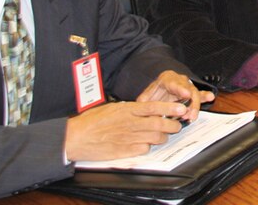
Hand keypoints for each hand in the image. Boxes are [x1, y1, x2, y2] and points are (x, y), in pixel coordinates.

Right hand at [64, 100, 184, 161]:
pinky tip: (147, 144)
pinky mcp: (124, 151)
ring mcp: (128, 138)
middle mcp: (130, 123)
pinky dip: (149, 146)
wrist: (76, 137)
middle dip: (173, 125)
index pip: (154, 107)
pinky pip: (144, 149)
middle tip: (177, 125)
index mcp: (127, 110)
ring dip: (163, 137)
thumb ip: (129, 108)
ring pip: (155, 137)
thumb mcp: (112, 108)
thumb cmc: (91, 121)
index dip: (170, 108)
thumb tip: (142, 107)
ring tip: (163, 135)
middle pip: (159, 124)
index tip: (181, 108)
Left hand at [136, 70, 214, 121]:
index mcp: (167, 79)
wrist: (159, 91)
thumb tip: (142, 108)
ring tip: (193, 116)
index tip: (186, 95)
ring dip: (195, 106)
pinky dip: (205, 96)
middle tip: (189, 114)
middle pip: (188, 89)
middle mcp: (180, 81)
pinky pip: (200, 95)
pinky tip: (210, 97)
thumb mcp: (146, 96)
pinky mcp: (192, 94)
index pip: (174, 83)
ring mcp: (187, 87)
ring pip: (195, 93)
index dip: (181, 89)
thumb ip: (144, 101)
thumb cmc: (154, 94)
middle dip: (190, 102)